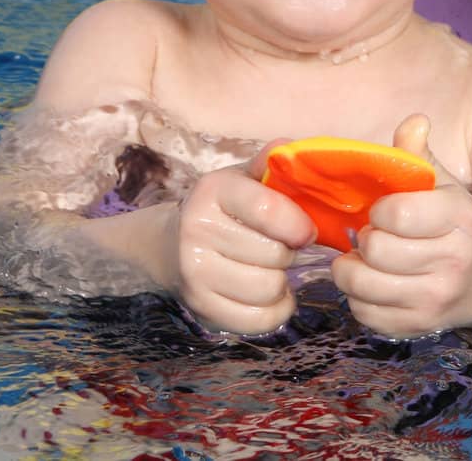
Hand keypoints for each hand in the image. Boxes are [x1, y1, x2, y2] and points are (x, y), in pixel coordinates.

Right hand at [168, 144, 316, 334]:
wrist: (168, 245)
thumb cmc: (222, 209)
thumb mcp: (242, 178)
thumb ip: (272, 163)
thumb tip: (296, 152)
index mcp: (214, 191)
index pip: (269, 210)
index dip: (299, 224)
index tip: (304, 231)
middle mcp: (197, 229)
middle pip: (276, 254)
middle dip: (288, 253)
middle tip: (278, 248)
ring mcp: (195, 272)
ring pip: (269, 288)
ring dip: (281, 282)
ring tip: (270, 270)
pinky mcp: (200, 307)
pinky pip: (259, 320)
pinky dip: (276, 311)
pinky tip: (269, 295)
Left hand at [330, 114, 471, 336]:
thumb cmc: (458, 228)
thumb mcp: (446, 187)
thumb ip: (420, 155)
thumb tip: (414, 121)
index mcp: (460, 218)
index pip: (397, 213)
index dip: (379, 210)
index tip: (384, 212)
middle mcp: (453, 261)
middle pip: (375, 250)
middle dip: (365, 240)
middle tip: (375, 237)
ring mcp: (435, 300)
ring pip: (361, 285)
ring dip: (352, 270)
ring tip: (366, 260)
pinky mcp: (417, 328)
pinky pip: (363, 313)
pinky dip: (359, 298)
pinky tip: (375, 285)